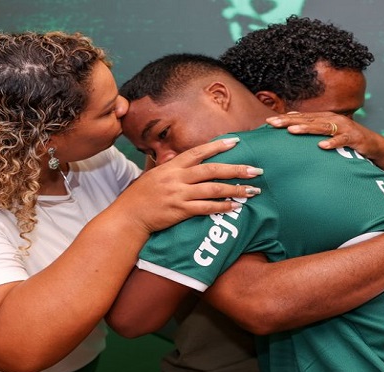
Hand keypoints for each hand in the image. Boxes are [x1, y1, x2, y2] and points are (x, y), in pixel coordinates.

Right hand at [116, 138, 263, 232]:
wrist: (128, 216)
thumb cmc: (140, 196)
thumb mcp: (155, 176)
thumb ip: (172, 169)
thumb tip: (186, 161)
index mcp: (171, 166)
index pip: (198, 152)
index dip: (218, 146)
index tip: (236, 142)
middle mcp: (176, 178)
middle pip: (211, 170)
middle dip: (236, 169)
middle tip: (256, 170)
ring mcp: (178, 194)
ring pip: (213, 189)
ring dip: (235, 189)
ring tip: (252, 191)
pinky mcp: (179, 211)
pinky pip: (205, 208)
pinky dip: (221, 207)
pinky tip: (235, 206)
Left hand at [266, 111, 383, 171]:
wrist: (375, 146)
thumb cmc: (347, 140)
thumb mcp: (328, 133)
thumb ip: (312, 128)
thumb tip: (291, 124)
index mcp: (324, 118)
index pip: (301, 117)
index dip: (284, 119)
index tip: (267, 122)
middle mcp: (333, 119)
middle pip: (308, 119)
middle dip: (289, 121)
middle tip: (272, 124)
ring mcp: (344, 128)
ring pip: (322, 127)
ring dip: (307, 128)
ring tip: (292, 130)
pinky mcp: (354, 139)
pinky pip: (342, 140)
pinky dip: (332, 143)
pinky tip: (321, 146)